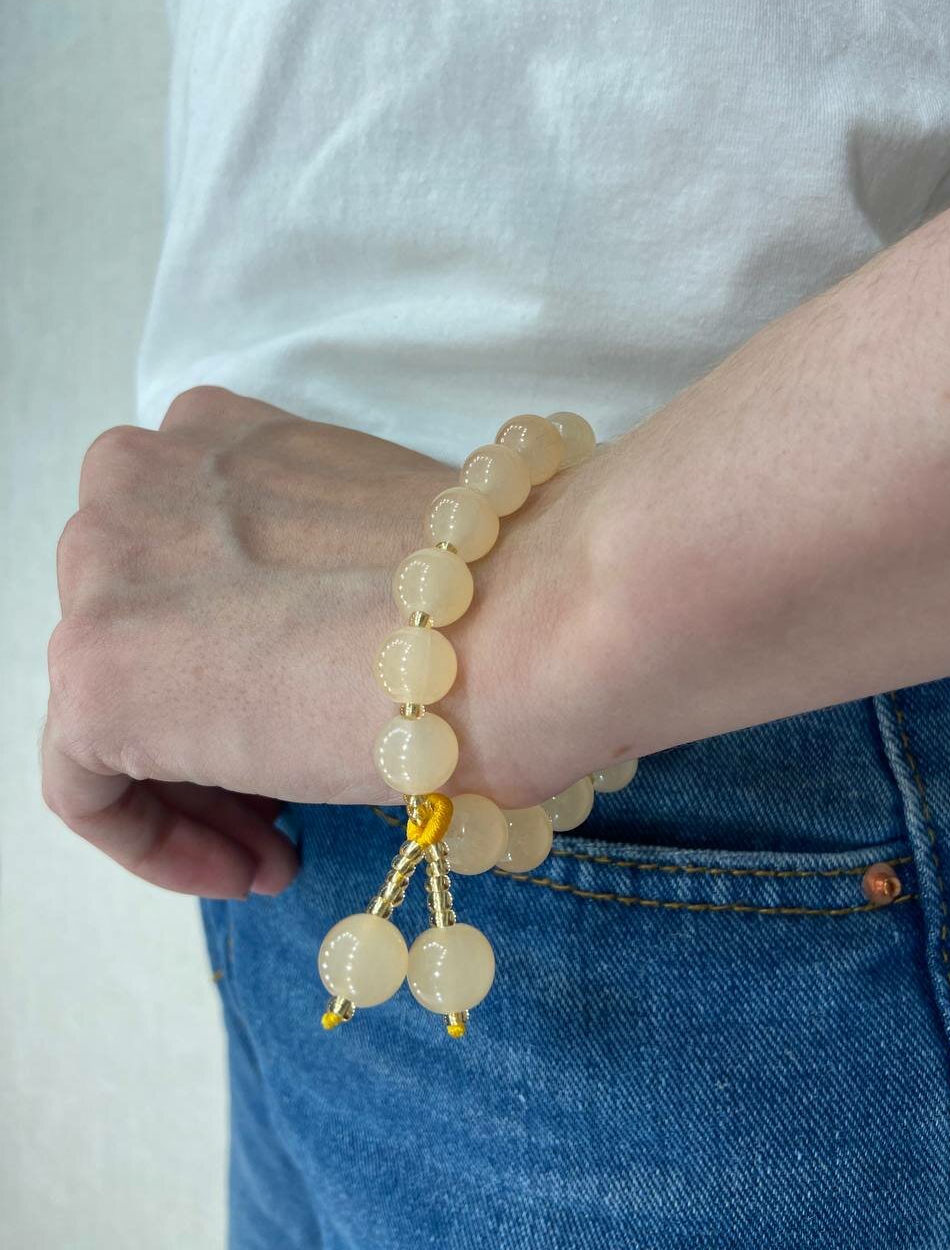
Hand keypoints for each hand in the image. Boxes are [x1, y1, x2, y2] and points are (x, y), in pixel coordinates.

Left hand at [42, 388, 594, 898]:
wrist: (519, 619)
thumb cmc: (490, 585)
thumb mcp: (366, 533)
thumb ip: (299, 564)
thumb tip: (294, 644)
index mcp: (208, 431)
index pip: (177, 566)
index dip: (228, 656)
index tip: (288, 716)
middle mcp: (134, 479)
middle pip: (139, 632)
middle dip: (206, 718)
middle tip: (284, 790)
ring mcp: (103, 571)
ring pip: (111, 707)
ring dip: (192, 785)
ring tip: (278, 842)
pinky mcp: (96, 676)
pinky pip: (83, 788)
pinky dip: (154, 841)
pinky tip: (247, 865)